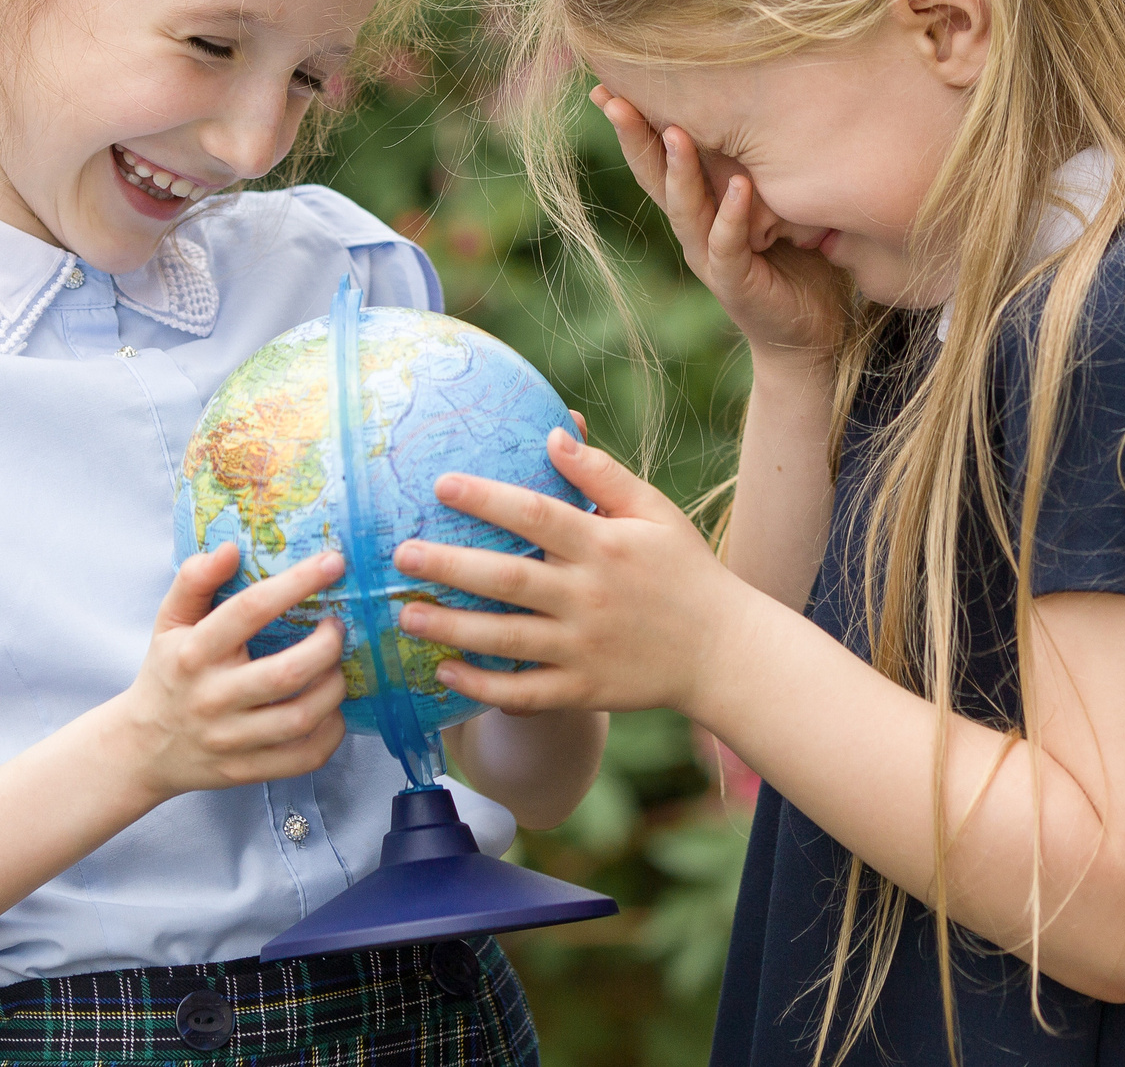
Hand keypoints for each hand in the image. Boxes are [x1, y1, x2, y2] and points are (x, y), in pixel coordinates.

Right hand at [118, 545, 347, 808]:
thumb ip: (194, 580)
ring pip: (300, 717)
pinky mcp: (246, 771)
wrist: (142, 748)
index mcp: (194, 652)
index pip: (250, 610)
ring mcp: (230, 739)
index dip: (297, 582)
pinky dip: (331, 732)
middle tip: (338, 626)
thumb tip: (230, 548)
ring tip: (337, 667)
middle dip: (327, 645)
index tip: (332, 562)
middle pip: (286, 673)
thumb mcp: (169, 621)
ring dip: (334, 688)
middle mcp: (212, 697)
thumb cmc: (167, 673)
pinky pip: (304, 757)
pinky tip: (331, 709)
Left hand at [391, 427, 756, 719]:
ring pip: (506, 639)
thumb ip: (603, 475)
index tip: (441, 484)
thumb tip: (554, 432)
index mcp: (604, 545)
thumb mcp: (655, 511)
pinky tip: (445, 673)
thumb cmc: (685, 571)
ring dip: (452, 628)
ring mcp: (584, 648)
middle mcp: (589, 596)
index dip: (486, 499)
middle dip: (450, 566)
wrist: (723, 651)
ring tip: (405, 615)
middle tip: (401, 555)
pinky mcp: (584, 690)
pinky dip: (483, 688)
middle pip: (508, 579)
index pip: (536, 515)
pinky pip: (524, 693)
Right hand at [592, 85, 847, 363]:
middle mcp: (693, 227)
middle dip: (634, 136)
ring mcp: (710, 256)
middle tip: (612, 97)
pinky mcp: (736, 282)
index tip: (606, 80)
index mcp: (697, 203)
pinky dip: (733, 216)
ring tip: (675, 133)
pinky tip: (740, 188)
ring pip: (684, 207)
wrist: (808, 332)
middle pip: (654, 176)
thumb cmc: (795, 256)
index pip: (657, 154)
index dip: (634, 120)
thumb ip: (757, 159)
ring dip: (679, 170)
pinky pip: (728, 245)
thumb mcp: (772, 196)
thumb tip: (768, 93)